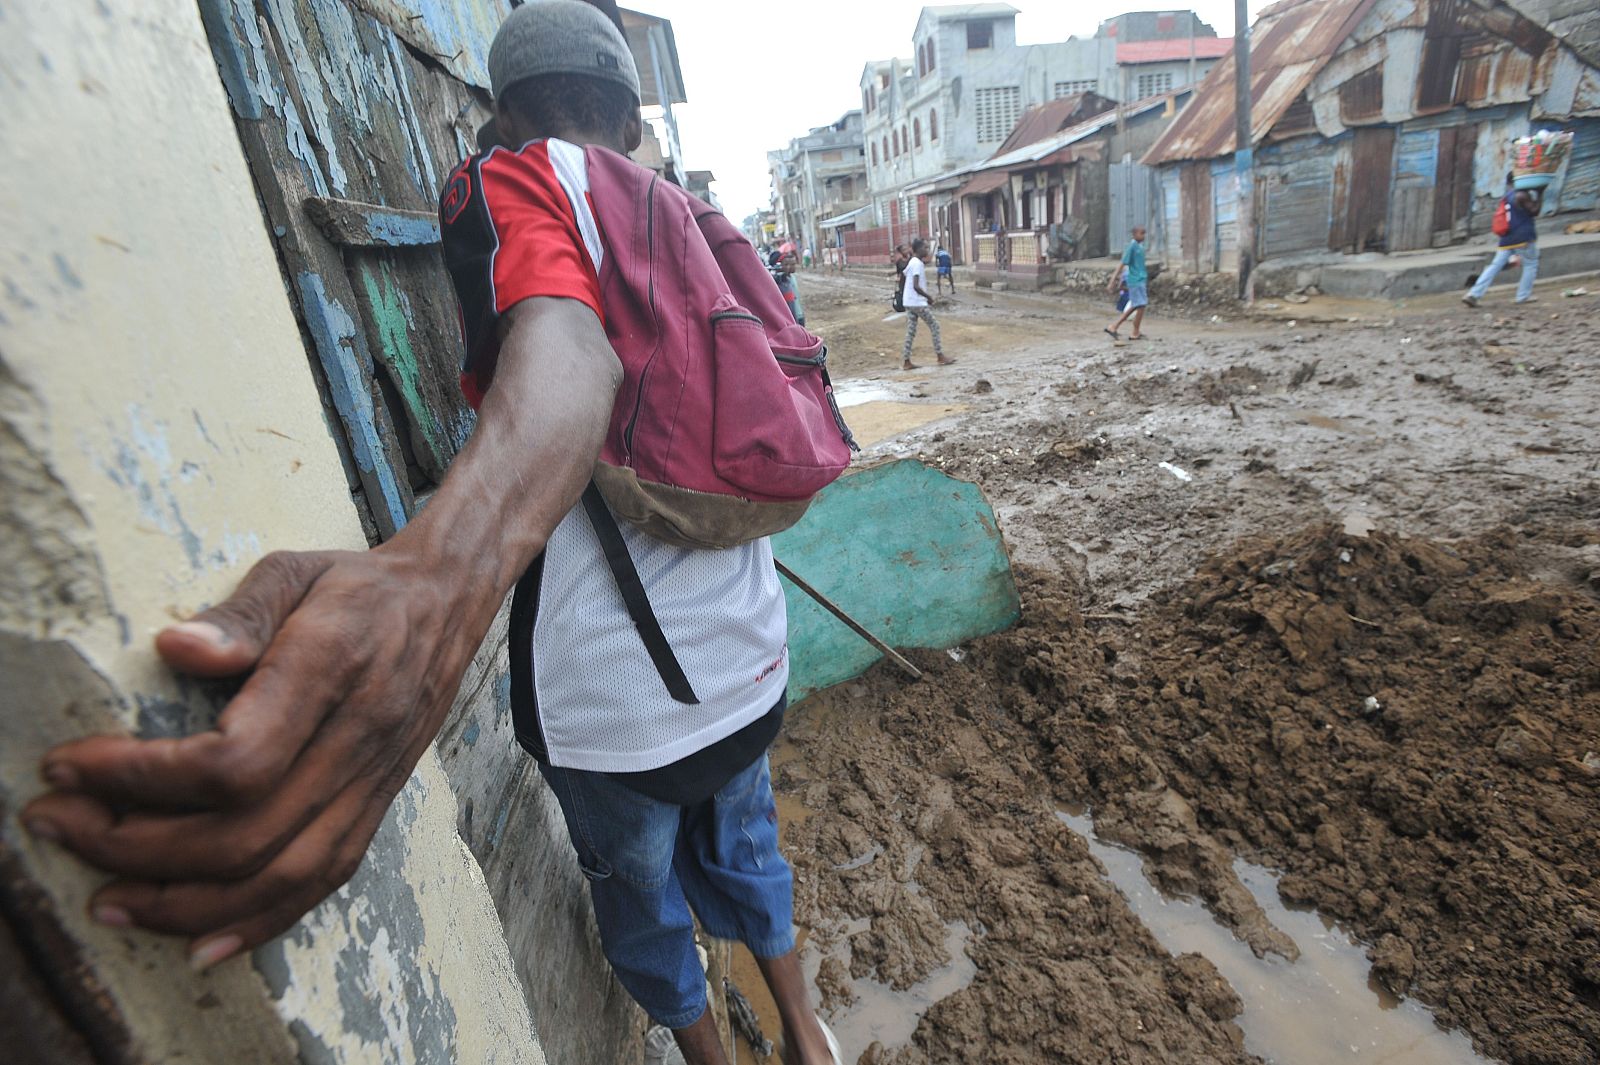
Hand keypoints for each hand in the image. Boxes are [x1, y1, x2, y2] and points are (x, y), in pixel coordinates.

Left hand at [23, 545, 481, 969]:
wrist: (448, 606)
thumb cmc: (358, 586)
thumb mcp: (294, 570)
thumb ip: (238, 612)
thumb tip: (174, 649)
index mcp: (332, 671)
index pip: (234, 759)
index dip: (140, 778)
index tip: (69, 767)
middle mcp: (357, 740)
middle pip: (244, 834)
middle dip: (135, 847)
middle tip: (59, 825)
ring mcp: (371, 784)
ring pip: (279, 876)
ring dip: (184, 902)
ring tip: (108, 899)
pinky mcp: (375, 808)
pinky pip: (319, 885)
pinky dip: (255, 924)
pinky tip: (195, 939)